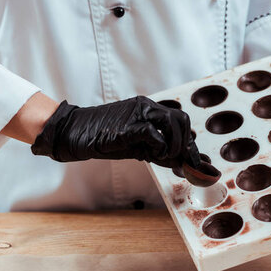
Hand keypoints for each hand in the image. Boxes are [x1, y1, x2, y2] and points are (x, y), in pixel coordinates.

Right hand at [31, 96, 200, 169]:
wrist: (76, 133)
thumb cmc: (104, 139)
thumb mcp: (137, 148)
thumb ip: (158, 152)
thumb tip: (180, 163)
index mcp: (148, 110)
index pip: (179, 121)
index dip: (190, 144)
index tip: (194, 162)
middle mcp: (145, 107)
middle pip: (181, 119)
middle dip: (186, 143)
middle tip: (180, 161)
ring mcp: (136, 113)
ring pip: (171, 122)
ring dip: (175, 144)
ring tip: (166, 157)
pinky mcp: (127, 125)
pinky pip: (153, 132)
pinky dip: (159, 147)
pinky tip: (153, 155)